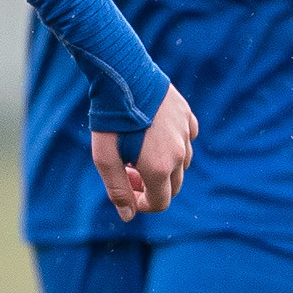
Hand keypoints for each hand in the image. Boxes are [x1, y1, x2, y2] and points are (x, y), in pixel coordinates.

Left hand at [92, 85, 196, 217]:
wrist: (122, 75)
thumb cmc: (109, 119)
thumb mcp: (104, 158)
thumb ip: (117, 190)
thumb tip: (128, 216)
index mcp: (159, 168)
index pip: (160, 203)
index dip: (141, 204)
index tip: (126, 190)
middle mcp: (180, 153)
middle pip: (173, 186)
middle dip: (150, 186)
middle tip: (128, 170)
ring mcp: (186, 133)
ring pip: (182, 163)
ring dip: (163, 166)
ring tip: (137, 151)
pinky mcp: (187, 115)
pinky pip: (187, 139)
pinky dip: (174, 144)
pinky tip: (153, 134)